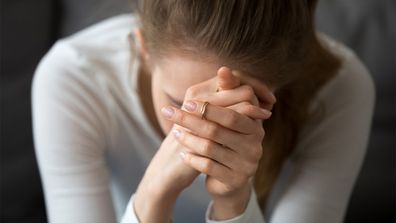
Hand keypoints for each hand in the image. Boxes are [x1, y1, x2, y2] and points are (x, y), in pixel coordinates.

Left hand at [168, 67, 275, 219]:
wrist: (232, 178)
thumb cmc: (228, 141)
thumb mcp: (229, 119)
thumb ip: (227, 95)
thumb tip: (223, 69)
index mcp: (255, 127)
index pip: (232, 113)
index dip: (208, 107)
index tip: (186, 101)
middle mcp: (255, 146)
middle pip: (217, 129)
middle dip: (191, 120)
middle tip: (171, 113)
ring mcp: (246, 165)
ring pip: (210, 148)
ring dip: (188, 139)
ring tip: (174, 133)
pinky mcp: (235, 180)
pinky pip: (208, 167)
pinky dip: (192, 158)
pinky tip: (183, 153)